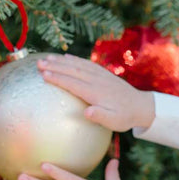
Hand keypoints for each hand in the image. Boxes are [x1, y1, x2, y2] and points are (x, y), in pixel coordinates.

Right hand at [37, 54, 154, 131]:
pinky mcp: (104, 73)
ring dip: (61, 61)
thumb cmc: (124, 117)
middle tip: (38, 63)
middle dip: (55, 66)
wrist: (140, 106)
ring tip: (46, 58)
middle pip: (73, 71)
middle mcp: (97, 81)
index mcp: (96, 93)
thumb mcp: (114, 122)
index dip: (58, 78)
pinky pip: (87, 63)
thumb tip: (87, 112)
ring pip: (78, 65)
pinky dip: (75, 59)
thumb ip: (101, 116)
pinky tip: (66, 57)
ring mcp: (101, 75)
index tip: (44, 74)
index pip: (73, 83)